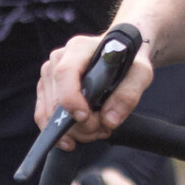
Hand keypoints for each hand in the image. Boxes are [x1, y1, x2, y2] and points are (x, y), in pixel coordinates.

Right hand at [36, 29, 155, 141]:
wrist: (119, 52)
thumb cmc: (128, 59)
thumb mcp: (140, 73)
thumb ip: (128, 94)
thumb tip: (109, 120)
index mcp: (78, 48)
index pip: (64, 73)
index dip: (70, 98)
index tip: (85, 117)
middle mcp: (58, 59)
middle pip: (57, 100)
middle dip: (80, 124)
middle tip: (104, 128)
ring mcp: (49, 74)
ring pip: (49, 113)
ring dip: (75, 130)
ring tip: (99, 128)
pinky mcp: (46, 89)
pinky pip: (44, 117)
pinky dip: (63, 132)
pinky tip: (81, 135)